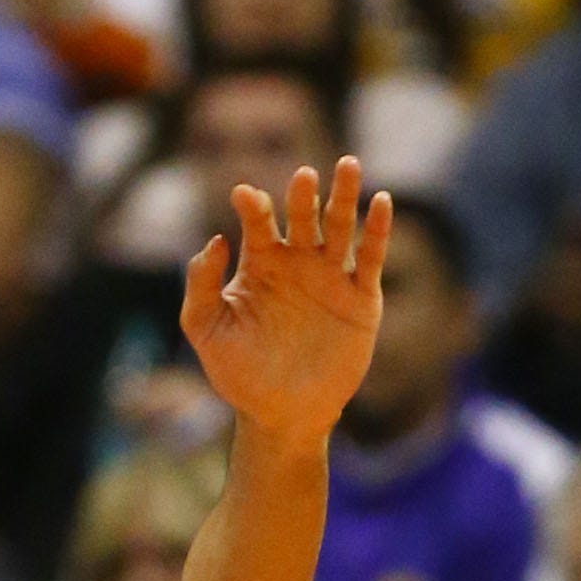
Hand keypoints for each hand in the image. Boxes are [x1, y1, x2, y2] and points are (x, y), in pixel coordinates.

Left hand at [181, 158, 391, 451]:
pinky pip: (370, 257)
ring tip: (346, 165)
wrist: (281, 416)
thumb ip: (200, 289)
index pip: (257, 224)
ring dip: (344, 196)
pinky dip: (377, 230)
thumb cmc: (240, 375)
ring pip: (340, 225)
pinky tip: (380, 202)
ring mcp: (331, 276)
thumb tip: (214, 241)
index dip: (252, 207)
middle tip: (301, 177)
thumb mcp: (208, 334)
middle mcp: (298, 262)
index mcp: (261, 264)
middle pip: (302, 216)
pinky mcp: (361, 297)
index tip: (243, 196)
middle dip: (302, 196)